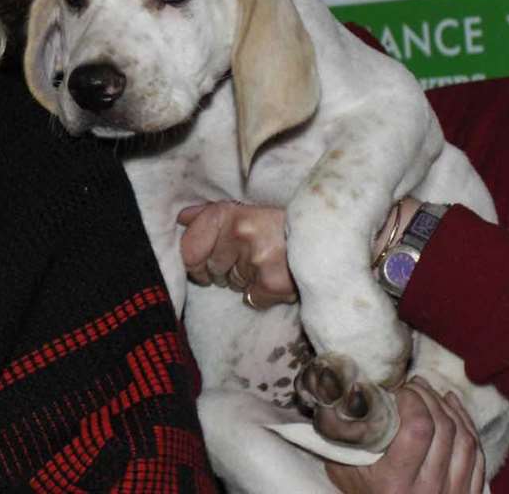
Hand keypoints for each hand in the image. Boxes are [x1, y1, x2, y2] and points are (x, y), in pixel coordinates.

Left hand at [177, 201, 296, 308]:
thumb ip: (211, 214)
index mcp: (229, 213)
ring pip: (233, 284)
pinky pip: (252, 299)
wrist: (326, 234)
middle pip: (212, 269)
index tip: (203, 266)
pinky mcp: (273, 282)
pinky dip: (262, 294)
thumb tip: (182, 218)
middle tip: (249, 258)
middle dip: (226, 269)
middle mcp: (239, 233)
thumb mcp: (246, 209)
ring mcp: (256, 259)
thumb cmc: (281, 223)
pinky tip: (276, 278)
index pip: (190, 250)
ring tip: (266, 264)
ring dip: (245, 280)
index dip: (194, 263)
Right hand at [324, 378, 484, 492]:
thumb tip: (345, 395)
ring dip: (449, 408)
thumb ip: (345, 437)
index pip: (417, 429)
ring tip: (431, 393)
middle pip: (443, 429)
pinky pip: (477, 454)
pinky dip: (468, 425)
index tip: (399, 390)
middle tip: (414, 386)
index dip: (413, 401)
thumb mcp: (343, 470)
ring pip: (465, 439)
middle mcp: (429, 491)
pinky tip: (454, 407)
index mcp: (395, 484)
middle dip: (430, 398)